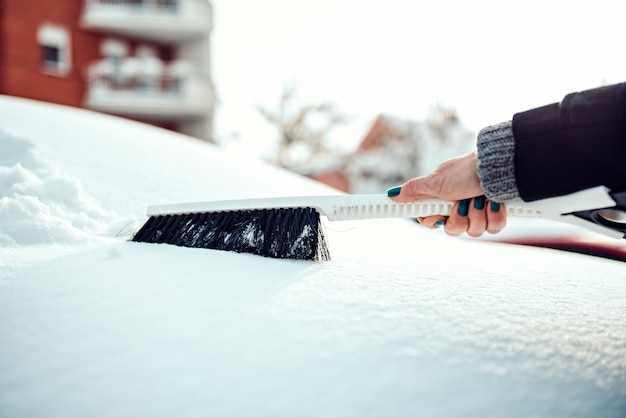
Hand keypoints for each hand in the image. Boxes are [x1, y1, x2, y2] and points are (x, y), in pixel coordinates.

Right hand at [387, 151, 506, 236]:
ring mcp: (478, 213)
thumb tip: (392, 194)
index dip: (434, 221)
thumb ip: (414, 190)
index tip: (438, 216)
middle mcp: (459, 208)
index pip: (431, 221)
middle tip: (461, 203)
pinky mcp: (496, 216)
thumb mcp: (435, 181)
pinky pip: (493, 229)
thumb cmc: (465, 171)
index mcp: (442, 200)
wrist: (498, 166)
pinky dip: (494, 214)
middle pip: (453, 230)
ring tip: (481, 197)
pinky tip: (494, 202)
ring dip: (477, 214)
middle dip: (458, 218)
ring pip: (473, 232)